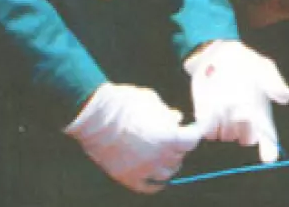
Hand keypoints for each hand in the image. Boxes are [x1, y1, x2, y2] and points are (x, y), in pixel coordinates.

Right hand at [65, 82, 201, 193]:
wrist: (95, 116)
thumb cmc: (125, 103)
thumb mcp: (153, 102)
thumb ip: (167, 114)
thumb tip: (176, 119)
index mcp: (169, 137)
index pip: (193, 140)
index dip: (193, 133)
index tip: (191, 129)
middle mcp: (159, 157)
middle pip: (180, 156)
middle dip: (178, 146)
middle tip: (172, 139)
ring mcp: (143, 169)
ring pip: (167, 174)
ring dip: (168, 164)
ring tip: (163, 155)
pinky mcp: (127, 177)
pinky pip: (149, 187)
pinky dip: (155, 182)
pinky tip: (154, 174)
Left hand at [185, 41, 288, 162]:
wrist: (217, 55)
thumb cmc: (246, 62)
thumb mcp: (263, 68)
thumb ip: (273, 82)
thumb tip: (286, 97)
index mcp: (261, 113)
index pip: (268, 136)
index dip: (269, 149)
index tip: (269, 158)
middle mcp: (244, 122)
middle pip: (246, 138)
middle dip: (244, 125)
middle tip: (241, 104)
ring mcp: (225, 123)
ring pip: (226, 135)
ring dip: (225, 120)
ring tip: (224, 97)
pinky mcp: (205, 121)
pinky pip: (207, 133)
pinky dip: (209, 123)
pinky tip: (211, 105)